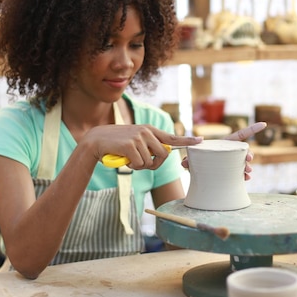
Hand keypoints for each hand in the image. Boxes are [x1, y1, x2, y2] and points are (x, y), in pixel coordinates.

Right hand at [85, 124, 202, 170]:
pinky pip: (140, 164)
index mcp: (149, 130)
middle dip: (155, 164)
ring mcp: (138, 137)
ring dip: (140, 166)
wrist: (96, 140)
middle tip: (141, 163)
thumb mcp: (135, 140)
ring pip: (150, 162)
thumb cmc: (117, 144)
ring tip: (129, 158)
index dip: (187, 141)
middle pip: (164, 155)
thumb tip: (164, 154)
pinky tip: (124, 159)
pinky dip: (132, 166)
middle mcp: (146, 131)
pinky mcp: (130, 145)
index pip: (172, 136)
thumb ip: (149, 145)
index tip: (200, 141)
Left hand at [182, 122, 265, 180]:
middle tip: (249, 159)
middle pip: (244, 151)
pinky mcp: (230, 172)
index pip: (240, 135)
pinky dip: (244, 175)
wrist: (195, 167)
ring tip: (247, 171)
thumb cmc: (196, 156)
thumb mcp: (193, 154)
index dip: (252, 129)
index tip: (264, 124)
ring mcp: (231, 162)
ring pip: (243, 163)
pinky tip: (246, 178)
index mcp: (225, 143)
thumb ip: (189, 157)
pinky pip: (240, 173)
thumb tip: (183, 162)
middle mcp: (230, 152)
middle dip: (249, 155)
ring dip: (247, 167)